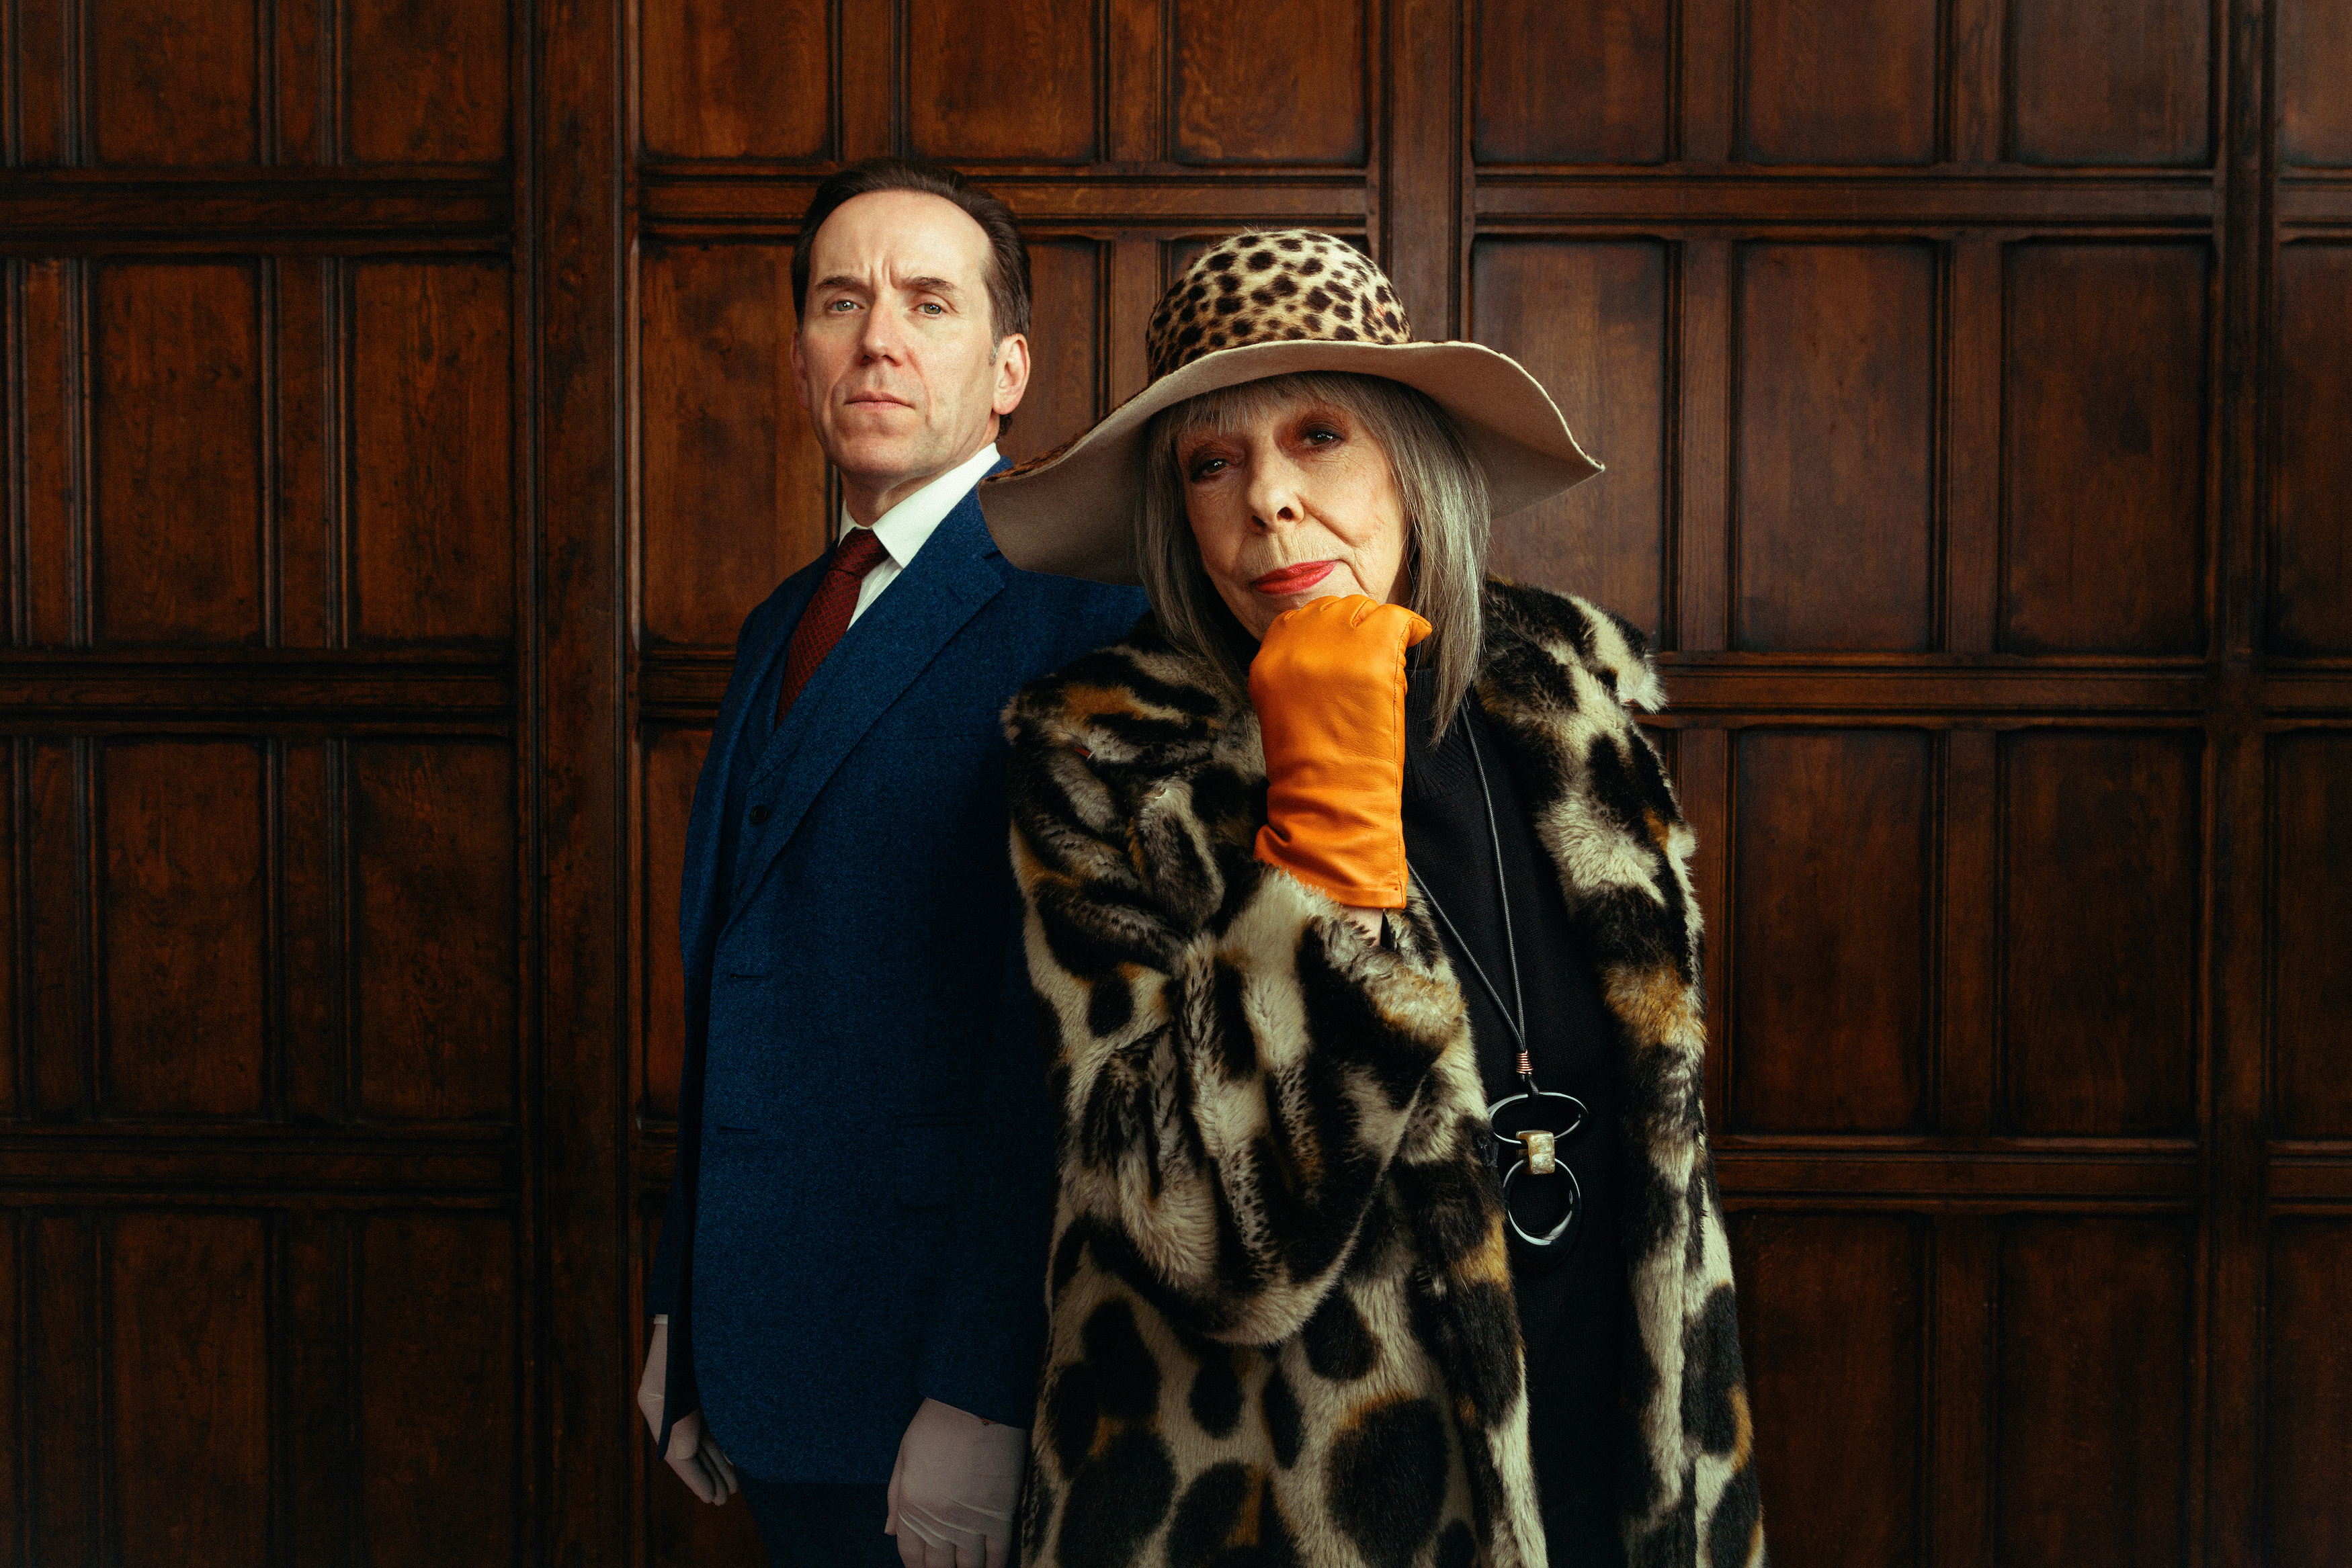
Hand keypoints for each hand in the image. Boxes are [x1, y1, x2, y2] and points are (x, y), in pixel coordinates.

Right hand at [637, 1320, 739, 1505]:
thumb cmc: (684, 1329)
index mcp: (657, 1403)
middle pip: (690, 1450)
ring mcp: (687, 1394)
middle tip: (727, 1498)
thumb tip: (684, 1453)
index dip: (695, 1478)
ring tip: (733, 1485)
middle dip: (708, 1475)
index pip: (677, 1453)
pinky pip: (712, 1421)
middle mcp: (670, 1403)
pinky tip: (734, 1455)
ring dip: (716, 1462)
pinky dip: (722, 1440)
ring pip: (702, 1438)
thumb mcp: (676, 1372)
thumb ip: (680, 1414)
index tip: (713, 1498)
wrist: (693, 1295)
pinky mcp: (704, 1386)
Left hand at [884, 1397, 1027, 1567]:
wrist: (973, 1404)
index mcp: (911, 1508)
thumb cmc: (935, 1425)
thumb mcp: (904, 1457)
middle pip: (939, 1567)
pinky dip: (995, 1566)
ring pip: (969, 1567)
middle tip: (949, 1567)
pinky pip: (998, 1553)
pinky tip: (993, 1567)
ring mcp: (970, 1521)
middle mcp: (938, 1522)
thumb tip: (889, 1532)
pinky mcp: (1000, 1514)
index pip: (911, 1556)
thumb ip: (895, 1498)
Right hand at [1248, 594, 1432, 909]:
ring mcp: (1334, 650)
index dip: (1328, 627)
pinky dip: (1412, 626)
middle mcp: (1295, 647)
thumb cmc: (1313, 771)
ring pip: (1363, 610)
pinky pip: (1397, 619)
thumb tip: (1333, 654)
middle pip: (1332, 609)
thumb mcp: (1288, 714)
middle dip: (1356, 624)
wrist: (1328, 802)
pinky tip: (1418, 636)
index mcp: (1268, 662)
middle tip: (1377, 644)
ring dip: (1381, 626)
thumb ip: (1301, 677)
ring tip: (1396, 646)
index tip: (1348, 641)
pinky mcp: (1371, 657)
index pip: (1298, 619)